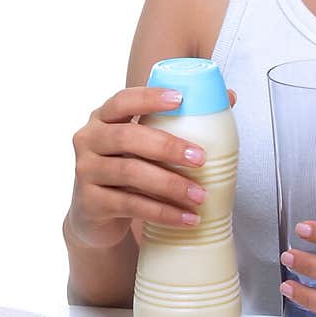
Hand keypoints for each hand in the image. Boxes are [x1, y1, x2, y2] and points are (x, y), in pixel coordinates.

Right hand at [67, 84, 236, 248]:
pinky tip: (187, 219)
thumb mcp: (145, 145)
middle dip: (168, 146)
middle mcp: (88, 140)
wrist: (97, 217)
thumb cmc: (128, 170)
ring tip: (200, 196)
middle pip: (127, 137)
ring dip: (171, 185)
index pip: (122, 100)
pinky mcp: (90, 203)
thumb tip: (229, 97)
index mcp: (103, 118)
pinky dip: (163, 213)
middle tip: (201, 158)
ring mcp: (85, 172)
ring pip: (130, 172)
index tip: (181, 99)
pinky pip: (130, 205)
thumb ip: (178, 121)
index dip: (149, 98)